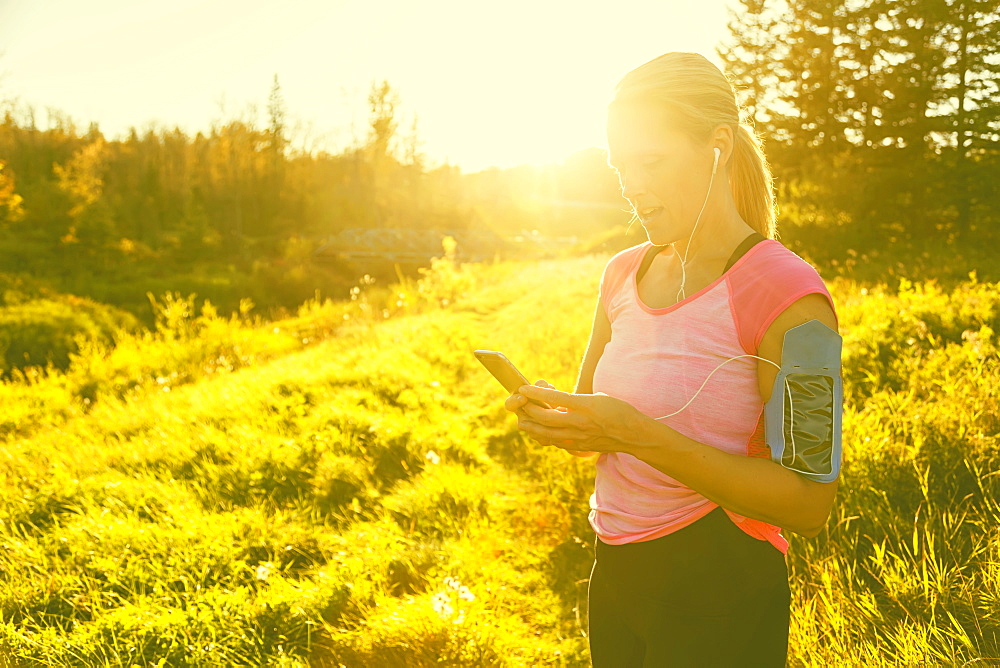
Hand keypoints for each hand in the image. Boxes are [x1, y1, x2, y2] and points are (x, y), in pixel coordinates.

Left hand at [511, 384, 645, 454]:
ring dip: (532, 428)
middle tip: (520, 404)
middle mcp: (580, 422)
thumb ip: (577, 401)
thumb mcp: (599, 397)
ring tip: (522, 422)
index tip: (523, 388)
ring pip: (548, 434)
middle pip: (546, 418)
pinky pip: (557, 443)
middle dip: (530, 410)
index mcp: (586, 405)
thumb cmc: (619, 411)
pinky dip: (546, 437)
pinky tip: (540, 433)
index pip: (555, 398)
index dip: (536, 393)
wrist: (634, 435)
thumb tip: (559, 403)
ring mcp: (579, 436)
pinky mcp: (580, 446)